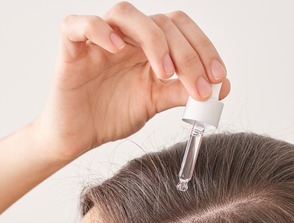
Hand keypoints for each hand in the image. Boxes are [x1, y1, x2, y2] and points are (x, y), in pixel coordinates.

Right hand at [32, 2, 231, 162]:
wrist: (77, 138)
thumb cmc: (110, 115)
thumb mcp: (155, 103)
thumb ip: (183, 91)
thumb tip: (222, 87)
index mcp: (147, 45)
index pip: (180, 28)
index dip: (203, 48)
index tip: (217, 79)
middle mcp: (125, 36)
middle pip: (160, 22)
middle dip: (186, 54)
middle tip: (198, 86)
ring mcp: (97, 40)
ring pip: (125, 13)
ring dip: (152, 38)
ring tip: (163, 71)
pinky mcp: (71, 48)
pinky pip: (80, 25)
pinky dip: (99, 31)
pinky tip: (117, 49)